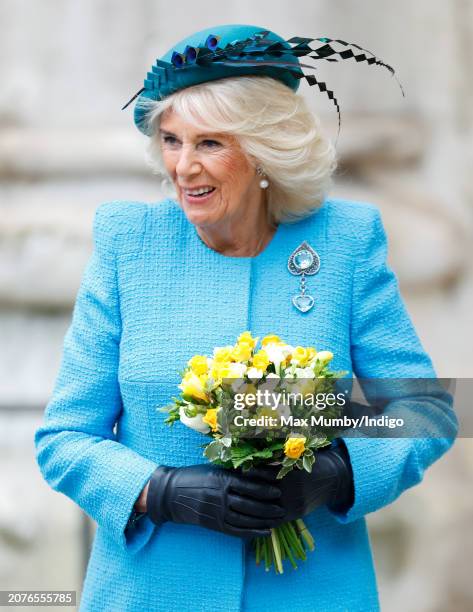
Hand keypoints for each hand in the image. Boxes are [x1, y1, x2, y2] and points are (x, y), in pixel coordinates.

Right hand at [146, 464, 285, 538]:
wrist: (171, 493)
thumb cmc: (195, 476)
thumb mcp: (214, 469)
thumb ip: (234, 473)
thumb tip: (257, 472)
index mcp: (222, 479)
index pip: (249, 485)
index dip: (265, 488)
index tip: (279, 490)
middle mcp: (220, 496)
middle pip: (250, 503)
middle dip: (268, 507)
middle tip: (282, 508)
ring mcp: (217, 512)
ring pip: (245, 519)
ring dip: (263, 520)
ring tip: (277, 520)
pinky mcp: (214, 525)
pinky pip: (236, 531)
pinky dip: (252, 532)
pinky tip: (264, 532)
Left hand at [246, 443, 353, 521]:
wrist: (334, 479)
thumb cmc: (314, 462)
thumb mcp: (299, 455)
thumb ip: (279, 456)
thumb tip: (254, 453)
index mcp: (292, 471)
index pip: (266, 473)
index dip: (252, 472)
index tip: (240, 468)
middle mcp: (294, 489)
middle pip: (264, 491)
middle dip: (248, 489)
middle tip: (233, 485)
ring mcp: (295, 503)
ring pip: (268, 507)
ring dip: (251, 505)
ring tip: (237, 500)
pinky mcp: (297, 514)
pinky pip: (276, 519)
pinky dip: (262, 518)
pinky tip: (250, 515)